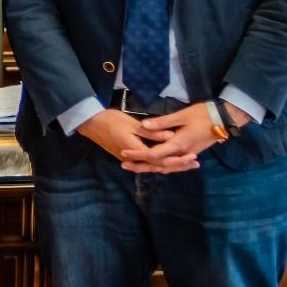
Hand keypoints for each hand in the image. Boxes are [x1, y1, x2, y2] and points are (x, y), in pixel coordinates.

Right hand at [76, 108, 195, 173]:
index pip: (161, 159)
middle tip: (195, 164)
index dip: (177, 159)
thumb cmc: (111, 120)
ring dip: (171, 165)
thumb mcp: (133, 124)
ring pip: (154, 166)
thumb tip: (171, 137)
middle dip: (178, 165)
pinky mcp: (129, 155)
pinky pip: (148, 163)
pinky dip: (161, 162)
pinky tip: (170, 160)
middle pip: (160, 166)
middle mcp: (134, 159)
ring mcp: (131, 159)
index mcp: (136, 150)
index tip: (192, 156)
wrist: (91, 123)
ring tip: (187, 164)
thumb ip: (153, 132)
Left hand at [121, 101, 245, 172]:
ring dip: (151, 167)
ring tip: (136, 167)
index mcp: (178, 144)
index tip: (124, 153)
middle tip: (124, 164)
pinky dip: (164, 166)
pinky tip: (156, 165)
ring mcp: (187, 154)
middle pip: (158, 165)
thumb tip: (143, 126)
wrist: (224, 119)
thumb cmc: (202, 114)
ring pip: (167, 167)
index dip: (138, 155)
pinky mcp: (191, 153)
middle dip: (141, 166)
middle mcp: (182, 153)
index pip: (154, 154)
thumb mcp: (181, 116)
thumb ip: (162, 123)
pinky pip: (174, 164)